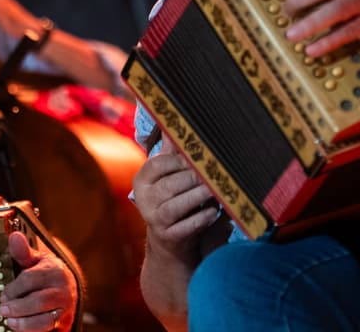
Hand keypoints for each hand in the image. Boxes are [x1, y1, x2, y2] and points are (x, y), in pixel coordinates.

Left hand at [0, 231, 77, 330]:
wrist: (69, 286)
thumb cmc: (46, 273)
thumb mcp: (36, 259)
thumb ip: (23, 252)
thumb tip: (14, 236)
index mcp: (55, 270)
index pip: (30, 279)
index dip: (13, 289)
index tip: (2, 295)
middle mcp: (64, 289)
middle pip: (38, 302)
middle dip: (17, 308)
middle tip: (2, 310)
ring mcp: (66, 308)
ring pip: (45, 321)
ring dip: (24, 323)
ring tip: (10, 321)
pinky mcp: (65, 323)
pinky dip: (32, 331)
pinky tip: (21, 327)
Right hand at [133, 137, 218, 262]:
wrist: (169, 238)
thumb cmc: (171, 197)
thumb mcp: (167, 174)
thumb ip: (171, 151)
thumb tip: (174, 121)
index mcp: (142, 179)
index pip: (158, 164)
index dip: (180, 160)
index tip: (199, 158)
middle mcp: (144, 199)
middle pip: (170, 185)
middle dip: (194, 179)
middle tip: (215, 173)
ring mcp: (154, 219)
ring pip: (177, 206)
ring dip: (199, 197)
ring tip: (217, 190)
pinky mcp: (168, 236)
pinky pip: (186, 226)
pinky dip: (201, 218)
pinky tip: (213, 211)